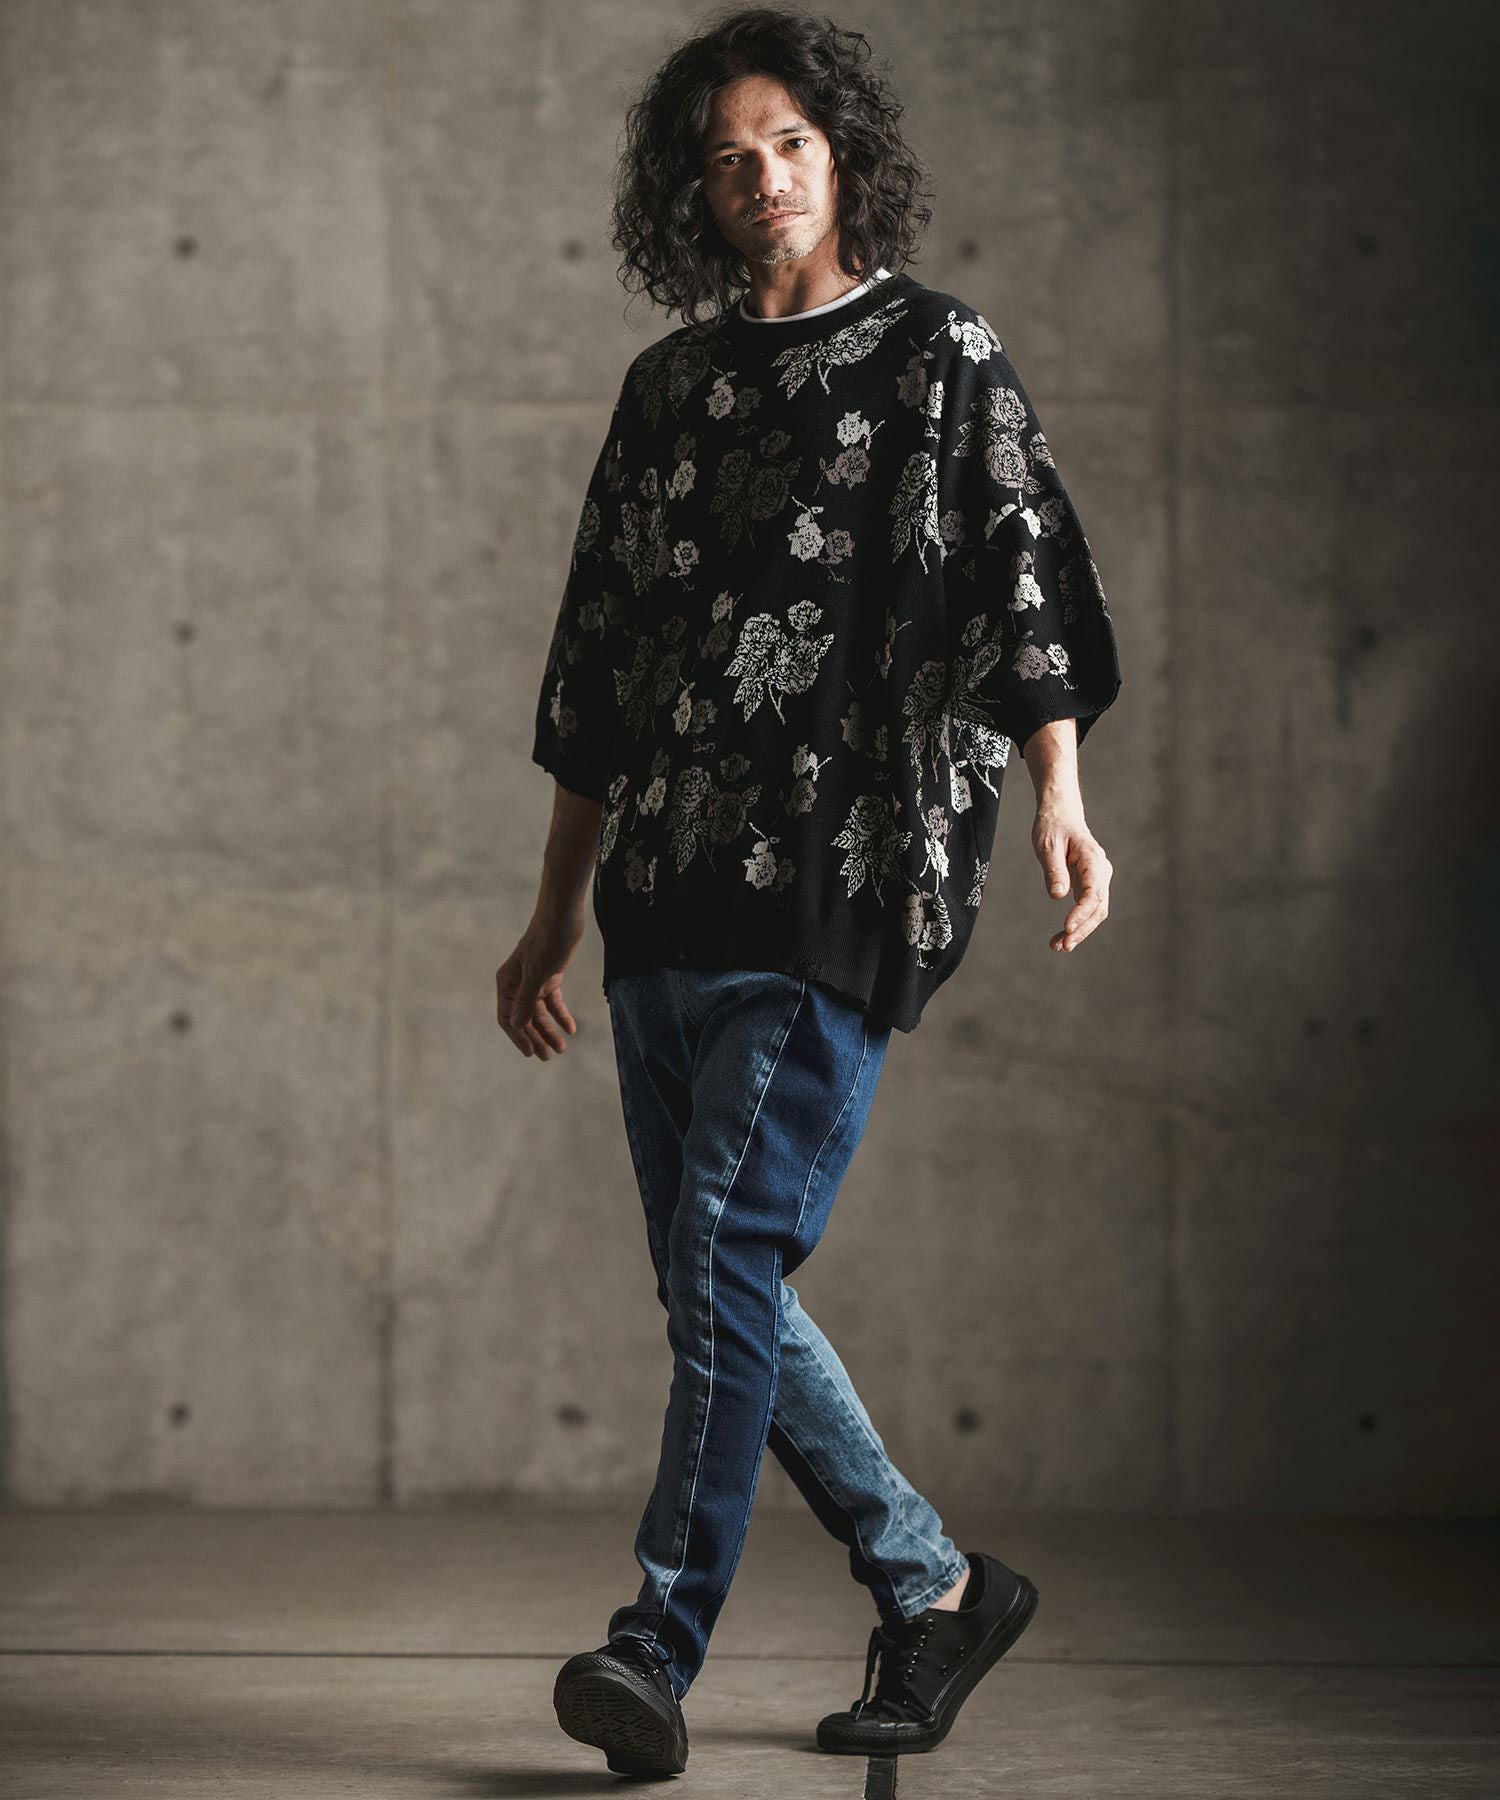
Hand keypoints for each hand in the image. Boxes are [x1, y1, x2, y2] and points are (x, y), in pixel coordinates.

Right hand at [496, 910, 585, 1058]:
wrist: (563, 916)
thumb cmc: (547, 942)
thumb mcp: (537, 974)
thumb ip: (526, 1000)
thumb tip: (516, 1025)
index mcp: (507, 983)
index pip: (508, 1018)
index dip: (519, 1037)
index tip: (531, 1053)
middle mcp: (517, 984)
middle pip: (524, 1018)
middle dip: (536, 1038)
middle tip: (549, 1057)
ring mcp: (534, 981)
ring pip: (540, 1013)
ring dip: (550, 1030)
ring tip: (561, 1048)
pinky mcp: (550, 977)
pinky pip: (553, 1002)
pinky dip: (561, 1015)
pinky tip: (571, 1028)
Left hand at [1032, 800, 1111, 952]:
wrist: (1060, 815)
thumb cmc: (1052, 827)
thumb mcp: (1047, 845)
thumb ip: (1054, 870)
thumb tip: (1058, 896)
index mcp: (1093, 859)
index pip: (1093, 892)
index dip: (1081, 912)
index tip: (1066, 927)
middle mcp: (1101, 871)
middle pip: (1099, 907)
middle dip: (1082, 929)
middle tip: (1063, 945)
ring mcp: (1098, 879)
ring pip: (1096, 911)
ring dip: (1080, 931)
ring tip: (1058, 946)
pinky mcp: (1089, 885)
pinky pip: (1087, 908)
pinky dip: (1077, 924)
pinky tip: (1061, 937)